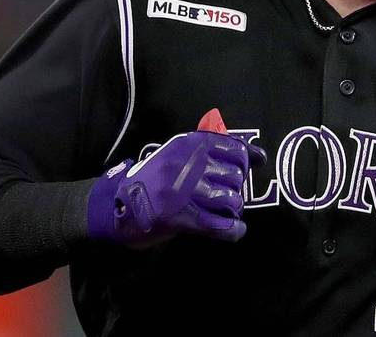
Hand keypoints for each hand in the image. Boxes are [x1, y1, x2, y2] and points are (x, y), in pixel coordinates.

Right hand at [88, 131, 266, 247]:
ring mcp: (185, 192)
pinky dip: (233, 231)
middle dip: (235, 189)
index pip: (236, 149)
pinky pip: (220, 226)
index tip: (250, 166)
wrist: (117, 204)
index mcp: (189, 144)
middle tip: (224, 195)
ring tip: (223, 211)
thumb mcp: (177, 153)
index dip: (246, 161)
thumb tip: (258, 155)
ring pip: (231, 201)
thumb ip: (211, 150)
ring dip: (232, 209)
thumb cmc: (153, 179)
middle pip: (235, 177)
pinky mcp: (182, 218)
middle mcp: (189, 164)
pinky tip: (235, 230)